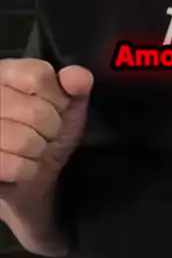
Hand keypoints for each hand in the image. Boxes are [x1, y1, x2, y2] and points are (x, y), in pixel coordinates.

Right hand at [0, 58, 92, 207]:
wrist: (28, 184)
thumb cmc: (46, 136)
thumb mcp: (68, 106)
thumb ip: (77, 84)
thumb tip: (77, 76)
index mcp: (4, 73)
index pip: (38, 75)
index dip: (57, 97)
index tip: (56, 109)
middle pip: (35, 111)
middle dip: (50, 130)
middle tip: (43, 135)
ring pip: (24, 141)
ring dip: (38, 152)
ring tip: (31, 151)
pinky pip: (14, 166)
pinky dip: (26, 171)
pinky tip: (21, 168)